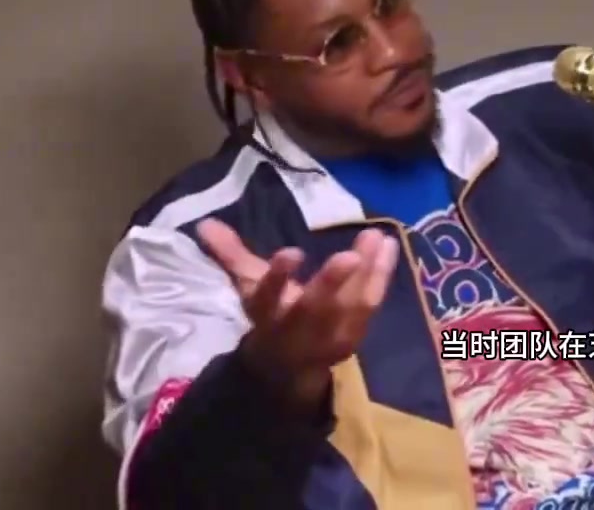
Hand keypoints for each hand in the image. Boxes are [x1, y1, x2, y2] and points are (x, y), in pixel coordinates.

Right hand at [196, 218, 398, 408]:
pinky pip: (371, 304)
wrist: (287, 368)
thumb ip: (231, 255)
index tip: (291, 252)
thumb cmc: (271, 315)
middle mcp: (298, 330)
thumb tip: (206, 224)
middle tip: (349, 256)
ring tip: (375, 236)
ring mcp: (329, 338)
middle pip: (315, 310)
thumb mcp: (249, 287)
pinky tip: (388, 245)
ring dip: (366, 271)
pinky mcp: (353, 336)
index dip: (278, 277)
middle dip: (331, 284)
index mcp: (267, 314)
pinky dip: (381, 275)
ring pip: (350, 306)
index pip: (267, 297)